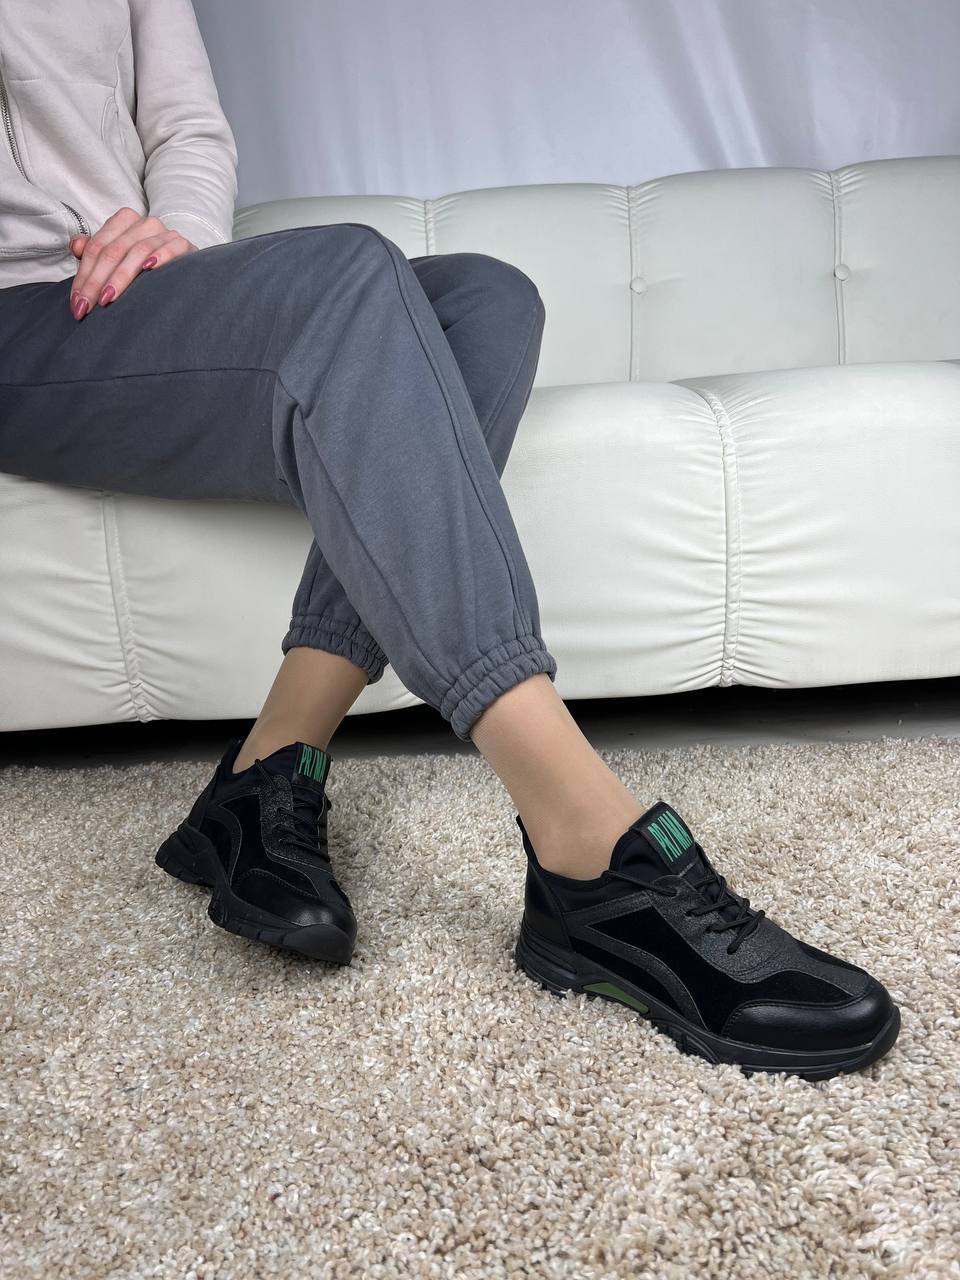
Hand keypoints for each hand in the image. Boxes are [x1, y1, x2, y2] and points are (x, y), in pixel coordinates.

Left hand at [68, 206, 195, 320]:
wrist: (184, 267)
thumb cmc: (145, 265)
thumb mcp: (116, 257)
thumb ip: (94, 251)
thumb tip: (76, 246)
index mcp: (124, 221)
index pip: (97, 247)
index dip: (84, 275)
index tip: (77, 303)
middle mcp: (143, 223)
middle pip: (113, 251)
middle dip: (97, 281)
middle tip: (87, 307)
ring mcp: (165, 232)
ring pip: (137, 251)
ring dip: (121, 277)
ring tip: (108, 298)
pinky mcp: (184, 245)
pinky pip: (170, 248)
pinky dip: (160, 257)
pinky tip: (149, 269)